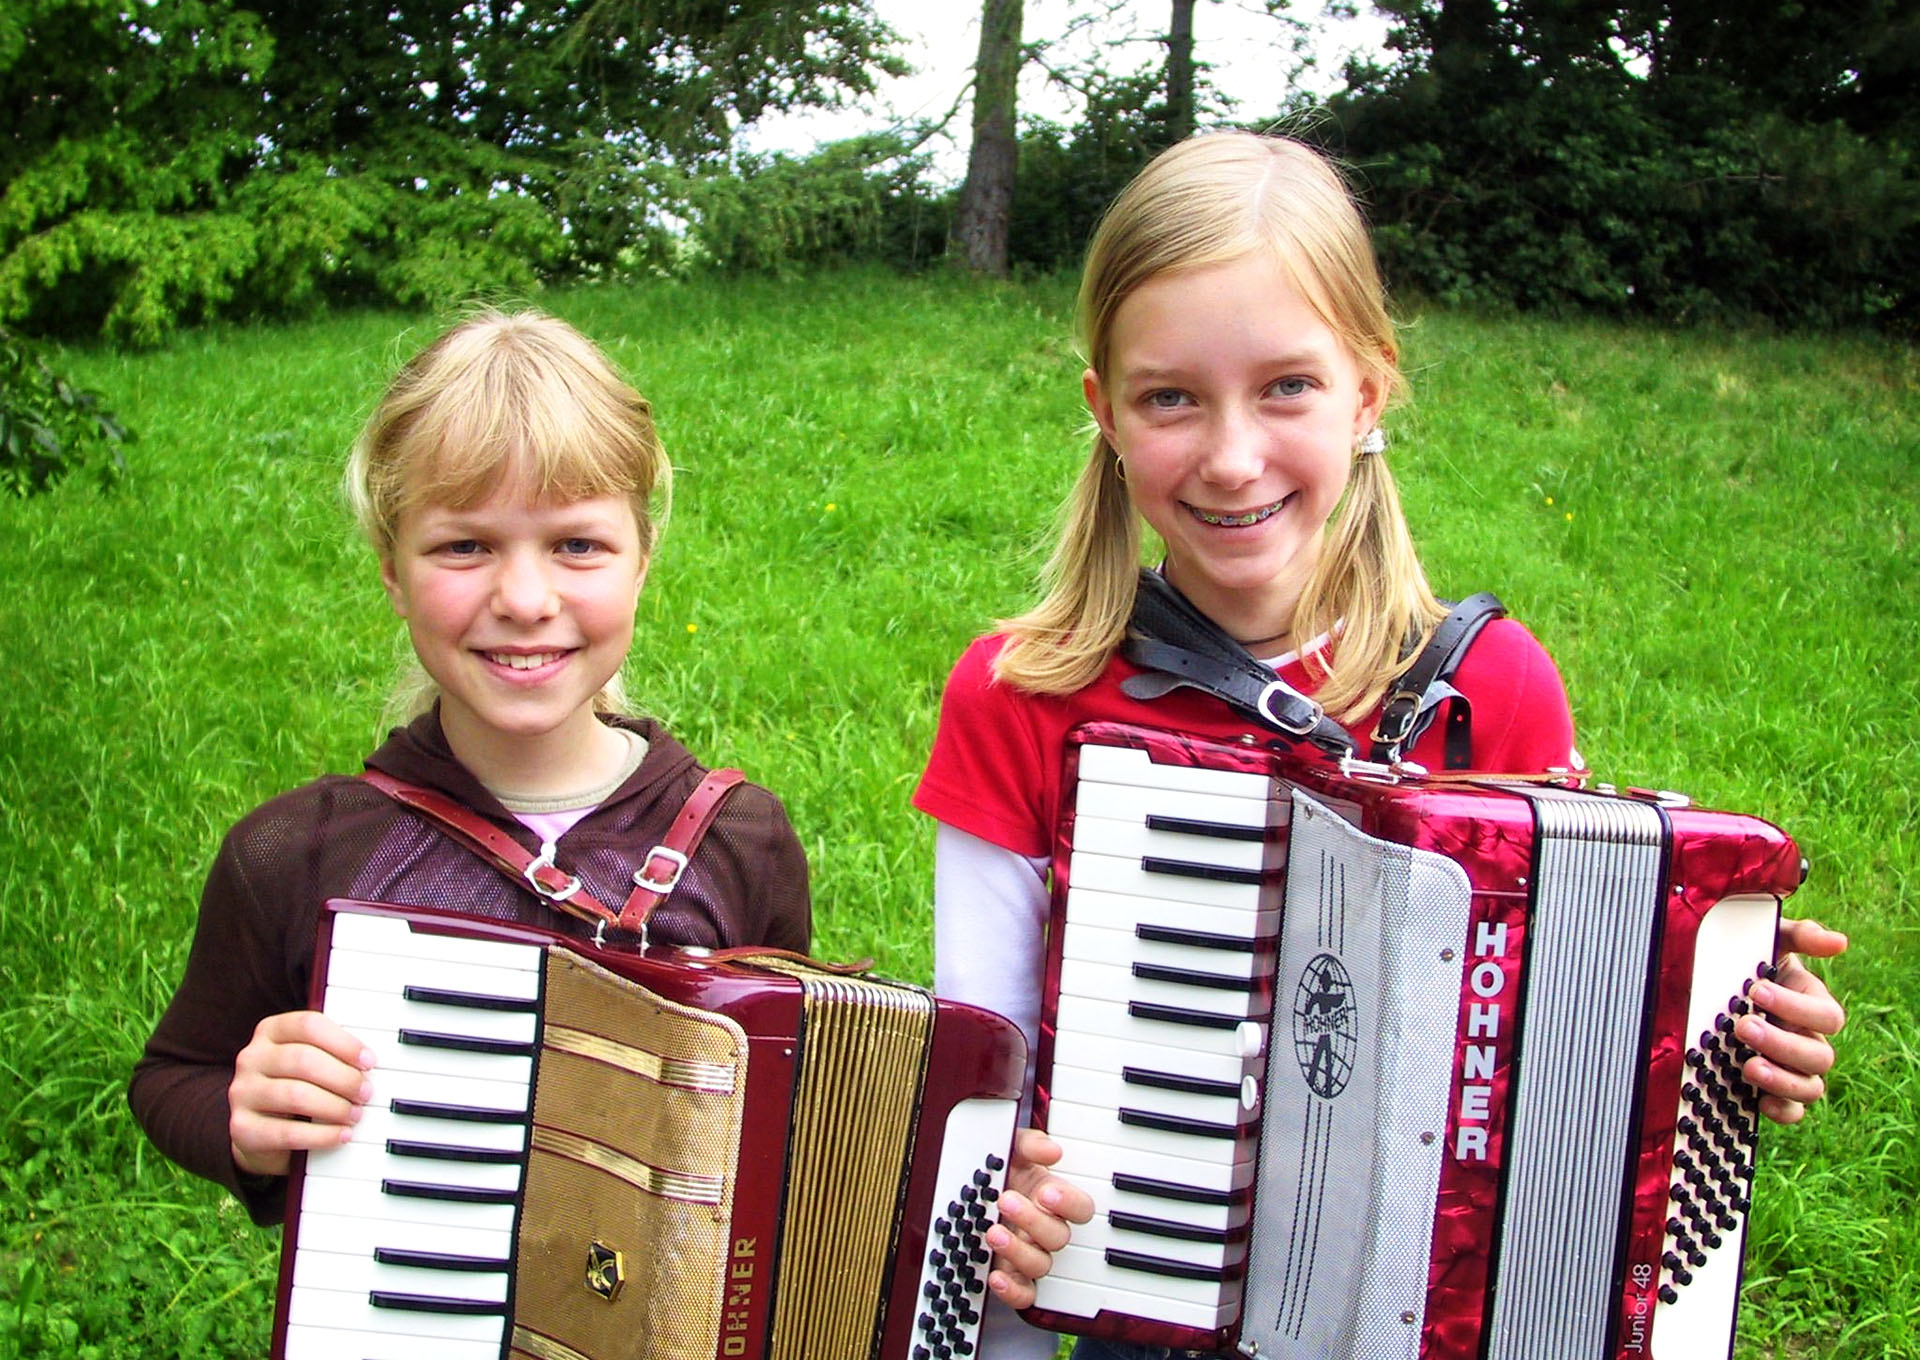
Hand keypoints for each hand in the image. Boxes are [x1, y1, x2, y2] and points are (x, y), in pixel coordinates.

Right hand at [228, 1009, 376, 1177]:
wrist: (261, 1131)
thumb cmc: (298, 1087)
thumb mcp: (313, 1063)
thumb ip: (334, 1054)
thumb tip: (369, 1063)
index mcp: (270, 1031)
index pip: (308, 1025)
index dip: (344, 1043)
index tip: (369, 1061)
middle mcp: (251, 1057)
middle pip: (303, 1059)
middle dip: (343, 1078)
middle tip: (366, 1093)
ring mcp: (242, 1092)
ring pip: (295, 1095)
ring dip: (334, 1106)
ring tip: (355, 1115)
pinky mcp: (241, 1128)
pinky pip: (287, 1133)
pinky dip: (321, 1135)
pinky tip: (341, 1135)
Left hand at [982, 1127, 1094, 1309]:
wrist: (966, 1193)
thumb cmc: (998, 1171)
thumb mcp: (1011, 1148)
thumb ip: (1030, 1145)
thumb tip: (1052, 1151)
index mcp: (1053, 1200)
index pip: (1081, 1208)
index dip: (1069, 1202)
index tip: (1046, 1192)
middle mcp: (1046, 1230)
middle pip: (1058, 1237)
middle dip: (1033, 1220)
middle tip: (1006, 1201)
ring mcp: (1030, 1255)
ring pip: (1040, 1265)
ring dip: (1017, 1250)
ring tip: (993, 1232)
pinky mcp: (1013, 1278)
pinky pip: (1023, 1294)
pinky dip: (1012, 1290)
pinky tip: (995, 1275)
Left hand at [1737, 917, 1846, 1125]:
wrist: (1710, 982)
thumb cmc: (1746, 960)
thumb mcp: (1768, 940)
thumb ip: (1799, 935)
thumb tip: (1837, 942)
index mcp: (1810, 1004)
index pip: (1827, 1015)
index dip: (1795, 1007)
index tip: (1755, 990)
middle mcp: (1807, 1039)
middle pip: (1819, 1056)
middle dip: (1781, 1043)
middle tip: (1742, 1027)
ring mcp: (1792, 1068)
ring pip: (1811, 1087)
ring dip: (1782, 1079)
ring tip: (1747, 1065)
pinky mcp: (1773, 1090)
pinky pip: (1792, 1111)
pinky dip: (1781, 1110)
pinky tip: (1759, 1100)